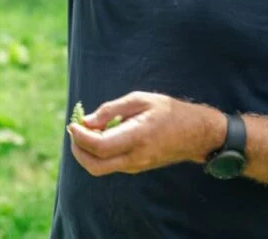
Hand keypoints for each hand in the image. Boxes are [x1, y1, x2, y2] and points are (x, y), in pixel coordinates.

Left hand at [66, 91, 223, 176]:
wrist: (195, 133)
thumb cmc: (168, 110)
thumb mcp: (140, 100)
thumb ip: (111, 110)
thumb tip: (86, 121)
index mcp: (137, 137)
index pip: (100, 146)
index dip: (80, 137)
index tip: (72, 123)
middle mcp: (135, 157)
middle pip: (95, 166)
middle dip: (78, 150)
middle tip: (74, 130)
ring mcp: (136, 166)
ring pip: (100, 168)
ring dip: (87, 151)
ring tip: (88, 129)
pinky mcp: (136, 167)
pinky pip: (110, 165)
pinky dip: (98, 153)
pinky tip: (102, 135)